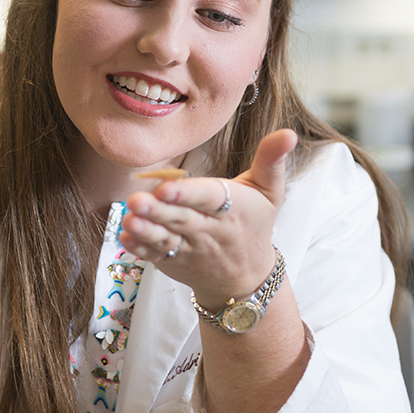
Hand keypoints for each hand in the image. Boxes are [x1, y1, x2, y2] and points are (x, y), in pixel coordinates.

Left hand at [119, 130, 297, 311]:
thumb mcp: (270, 192)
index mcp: (231, 208)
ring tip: (127, 219)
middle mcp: (209, 230)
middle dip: (159, 210)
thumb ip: (271, 160)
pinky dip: (139, 248)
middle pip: (182, 219)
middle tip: (137, 200)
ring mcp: (189, 248)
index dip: (188, 193)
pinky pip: (156, 256)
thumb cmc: (254, 224)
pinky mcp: (173, 261)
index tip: (166, 187)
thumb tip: (289, 132)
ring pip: (166, 239)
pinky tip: (124, 236)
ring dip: (145, 230)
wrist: (246, 279)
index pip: (209, 198)